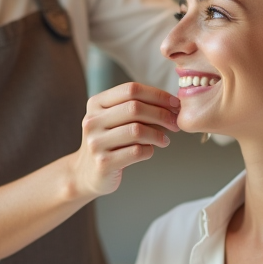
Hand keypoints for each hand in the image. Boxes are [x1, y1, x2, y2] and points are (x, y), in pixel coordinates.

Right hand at [70, 82, 179, 198]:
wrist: (87, 173)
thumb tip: (172, 105)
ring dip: (158, 134)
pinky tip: (150, 150)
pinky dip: (149, 150)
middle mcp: (92, 121)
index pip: (131, 89)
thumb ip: (137, 108)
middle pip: (135, 108)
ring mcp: (96, 142)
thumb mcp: (115, 120)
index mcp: (96, 104)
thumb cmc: (110, 142)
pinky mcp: (103, 163)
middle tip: (175, 123)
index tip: (175, 104)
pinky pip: (136, 152)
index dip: (157, 95)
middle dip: (162, 114)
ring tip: (165, 140)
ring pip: (137, 130)